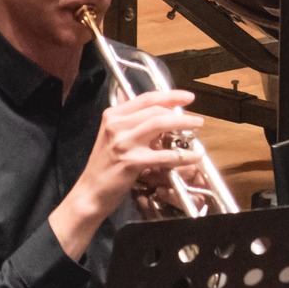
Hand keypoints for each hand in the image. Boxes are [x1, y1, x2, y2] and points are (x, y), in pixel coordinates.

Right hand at [53, 89, 201, 256]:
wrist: (90, 192)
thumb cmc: (106, 166)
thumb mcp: (114, 136)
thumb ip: (133, 122)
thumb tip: (161, 112)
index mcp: (113, 115)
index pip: (146, 98)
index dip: (170, 95)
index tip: (188, 97)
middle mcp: (116, 125)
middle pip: (155, 109)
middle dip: (180, 112)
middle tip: (197, 118)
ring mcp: (123, 142)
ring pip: (160, 124)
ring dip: (184, 124)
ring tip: (197, 127)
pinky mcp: (131, 161)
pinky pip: (164, 155)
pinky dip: (183, 155)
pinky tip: (195, 156)